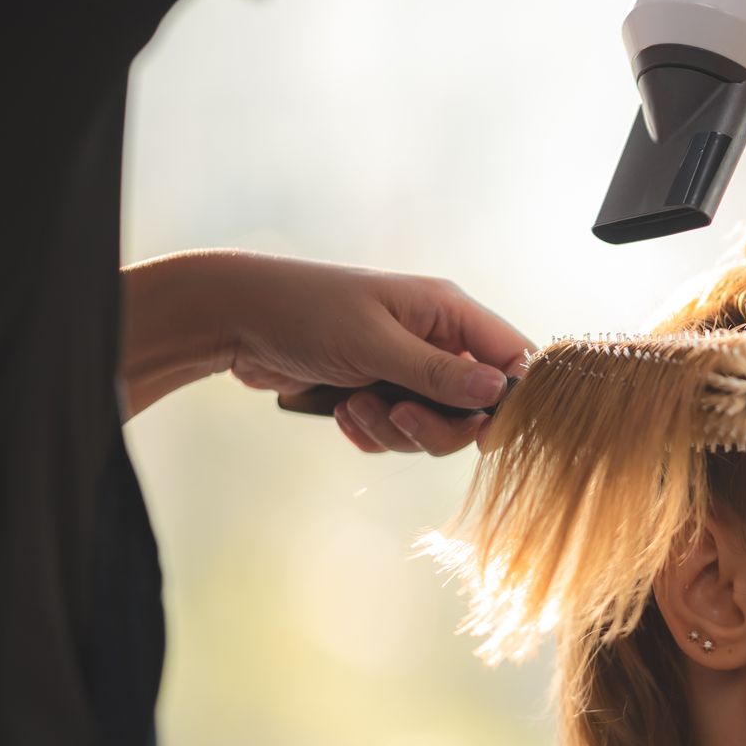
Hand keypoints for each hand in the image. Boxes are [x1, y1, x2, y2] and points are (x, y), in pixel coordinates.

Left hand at [122, 251, 530, 456]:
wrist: (234, 319)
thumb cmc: (305, 312)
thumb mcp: (374, 343)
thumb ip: (438, 373)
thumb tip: (497, 394)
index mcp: (447, 311)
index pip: (511, 356)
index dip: (510, 399)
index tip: (489, 432)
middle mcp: (434, 339)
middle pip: (473, 406)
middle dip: (436, 424)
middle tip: (398, 414)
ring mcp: (405, 367)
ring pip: (432, 426)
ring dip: (394, 430)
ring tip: (354, 406)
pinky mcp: (376, 391)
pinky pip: (396, 433)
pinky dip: (371, 434)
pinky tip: (341, 413)